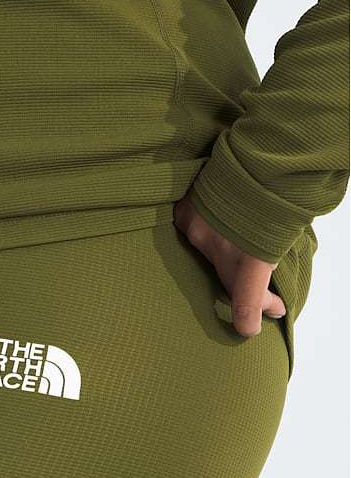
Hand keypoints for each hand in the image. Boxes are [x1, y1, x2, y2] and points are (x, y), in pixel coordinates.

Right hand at [173, 196, 286, 336]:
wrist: (265, 148)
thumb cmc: (288, 187)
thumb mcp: (291, 229)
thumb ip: (274, 253)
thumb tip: (268, 268)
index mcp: (252, 256)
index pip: (246, 297)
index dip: (249, 316)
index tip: (250, 329)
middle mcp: (222, 247)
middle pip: (229, 280)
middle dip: (252, 295)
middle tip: (271, 304)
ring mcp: (200, 229)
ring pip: (209, 256)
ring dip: (226, 260)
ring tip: (243, 257)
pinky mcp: (186, 212)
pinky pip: (191, 232)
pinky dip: (204, 235)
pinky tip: (212, 232)